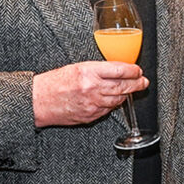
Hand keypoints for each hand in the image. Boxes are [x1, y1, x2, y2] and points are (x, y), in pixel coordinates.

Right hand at [31, 61, 147, 125]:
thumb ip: (98, 69)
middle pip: (123, 86)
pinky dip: (113, 104)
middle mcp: (92, 88)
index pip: (119, 70)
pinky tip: (113, 99)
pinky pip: (108, 110)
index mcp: (89, 72)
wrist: (39, 101)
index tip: (138, 70)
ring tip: (131, 90)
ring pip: (118, 100)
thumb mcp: (77, 67)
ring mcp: (92, 104)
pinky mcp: (91, 116)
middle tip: (143, 82)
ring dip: (126, 94)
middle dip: (137, 84)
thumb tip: (117, 70)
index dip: (133, 71)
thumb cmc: (55, 82)